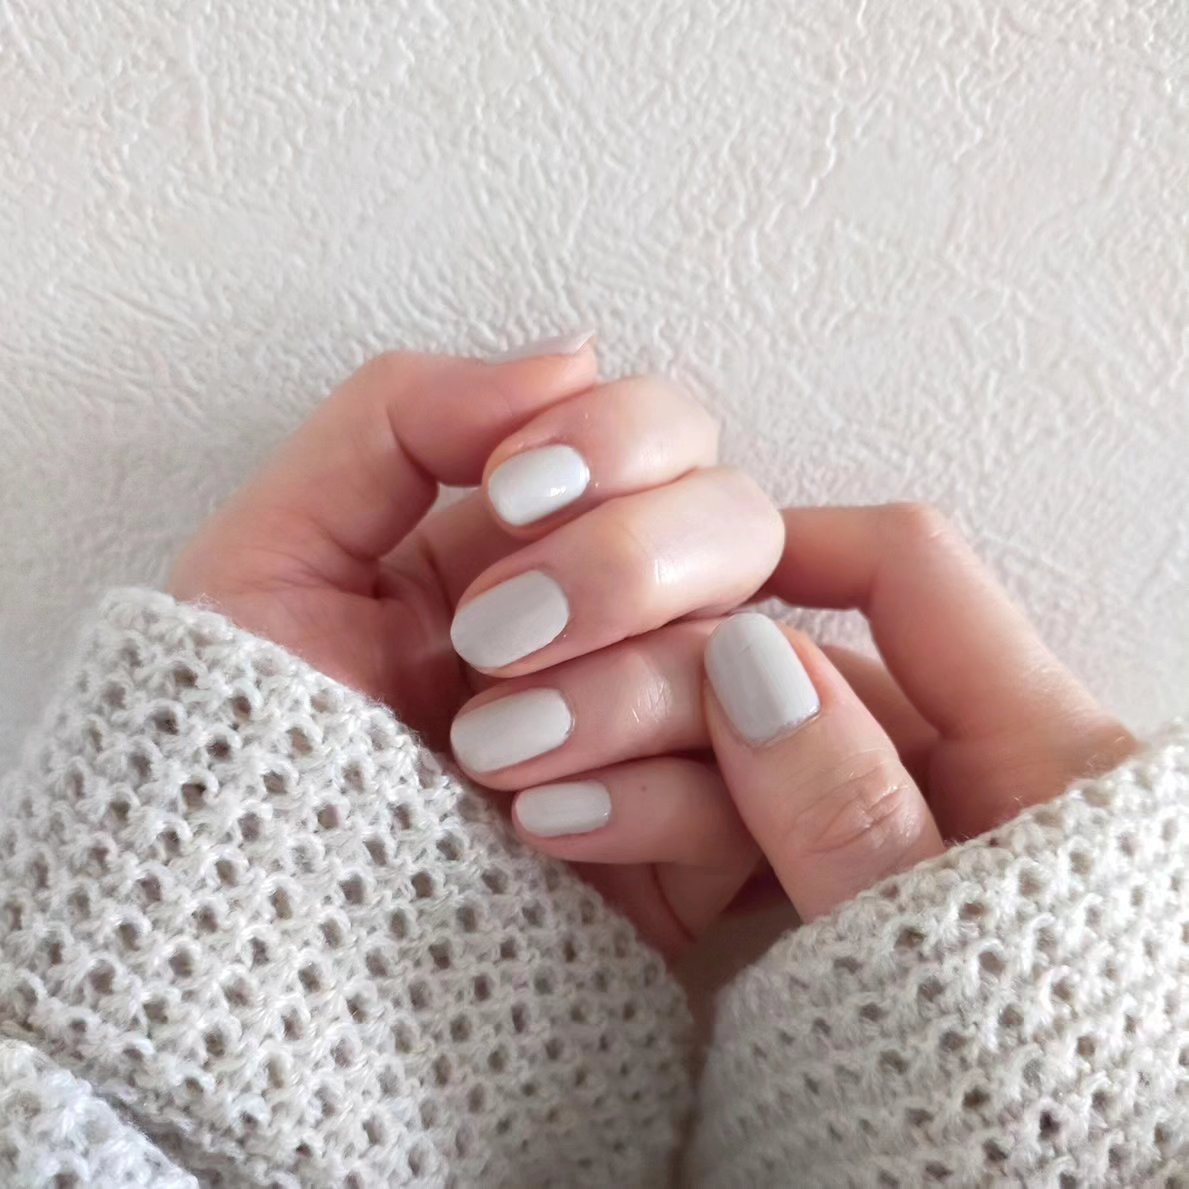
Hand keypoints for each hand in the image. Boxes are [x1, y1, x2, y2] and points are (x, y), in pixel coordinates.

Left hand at [171, 344, 782, 954]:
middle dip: (628, 564)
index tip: (513, 491)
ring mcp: (663, 734)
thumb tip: (573, 356)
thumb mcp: (281, 550)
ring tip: (485, 758)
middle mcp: (615, 622)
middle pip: (740, 525)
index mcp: (533, 541)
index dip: (619, 441)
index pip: (664, 434)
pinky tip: (539, 829)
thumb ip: (399, 418)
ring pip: (750, 660)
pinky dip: (649, 801)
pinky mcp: (691, 850)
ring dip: (619, 694)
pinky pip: (748, 800)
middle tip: (496, 637)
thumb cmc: (245, 737)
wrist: (244, 928)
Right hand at [513, 501, 1135, 942]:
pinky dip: (653, 823)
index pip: (900, 572)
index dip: (781, 544)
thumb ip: (852, 814)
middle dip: (656, 680)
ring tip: (528, 783)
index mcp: (1032, 746)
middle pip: (790, 667)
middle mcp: (949, 766)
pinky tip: (568, 826)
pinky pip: (729, 825)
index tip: (654, 565)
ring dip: (630, 754)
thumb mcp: (937, 954)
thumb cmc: (1037, 1103)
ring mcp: (875, 827)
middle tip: (530, 716)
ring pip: (739, 748)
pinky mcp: (821, 886)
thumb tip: (754, 656)